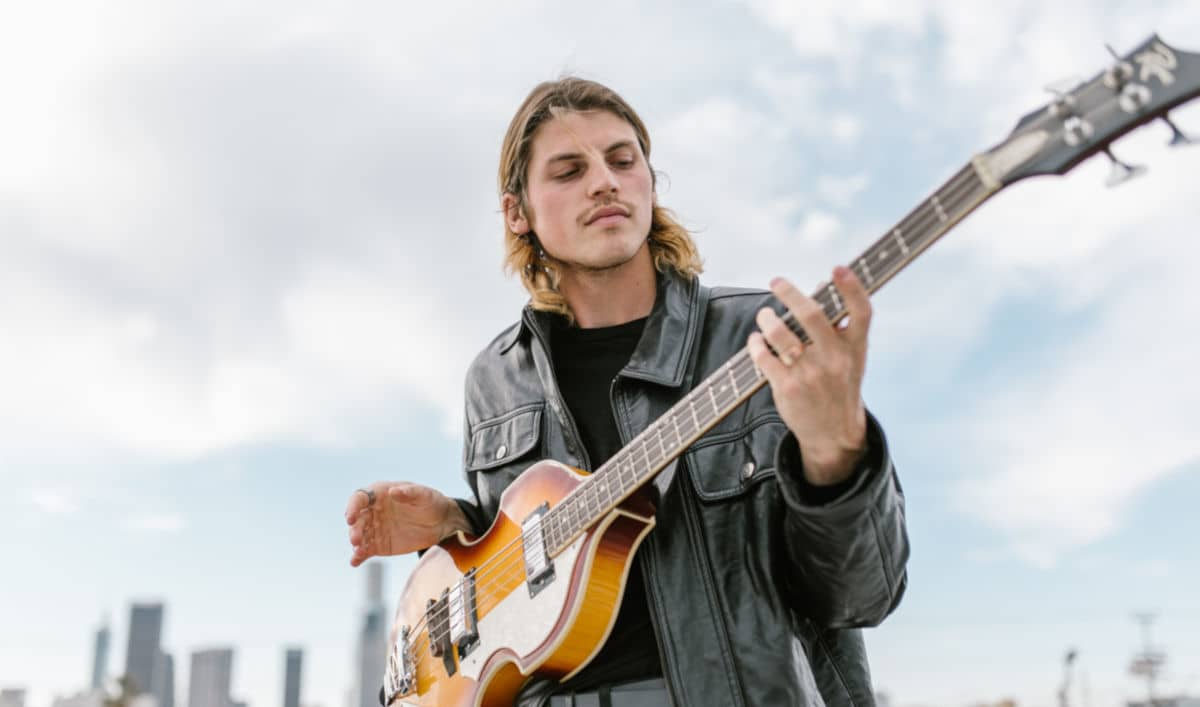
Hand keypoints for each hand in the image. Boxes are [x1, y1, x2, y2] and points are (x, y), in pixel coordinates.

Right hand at [345, 482, 469, 566]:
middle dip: (354, 529)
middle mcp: (373, 511)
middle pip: (357, 520)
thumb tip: (393, 491)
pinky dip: (358, 556)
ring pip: (359, 536)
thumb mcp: (424, 495)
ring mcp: (375, 529)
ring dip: (356, 543)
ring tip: (359, 551)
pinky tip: (355, 561)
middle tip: (356, 539)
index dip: (352, 507)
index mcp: (380, 494)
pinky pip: (365, 550)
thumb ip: (409, 492)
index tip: (350, 517)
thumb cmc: (431, 502)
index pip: (359, 498)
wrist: (441, 522)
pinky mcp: (379, 545)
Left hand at [747, 266, 869, 484]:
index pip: (861, 312)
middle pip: (812, 315)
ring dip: (767, 319)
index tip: (838, 268)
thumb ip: (840, 326)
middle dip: (790, 293)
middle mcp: (835, 359)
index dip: (852, 288)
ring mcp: (811, 374)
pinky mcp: (788, 388)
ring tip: (764, 315)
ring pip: (780, 334)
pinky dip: (756, 344)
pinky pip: (763, 357)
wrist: (834, 433)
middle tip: (776, 282)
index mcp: (855, 347)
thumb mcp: (851, 358)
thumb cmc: (840, 385)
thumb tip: (821, 287)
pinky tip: (756, 340)